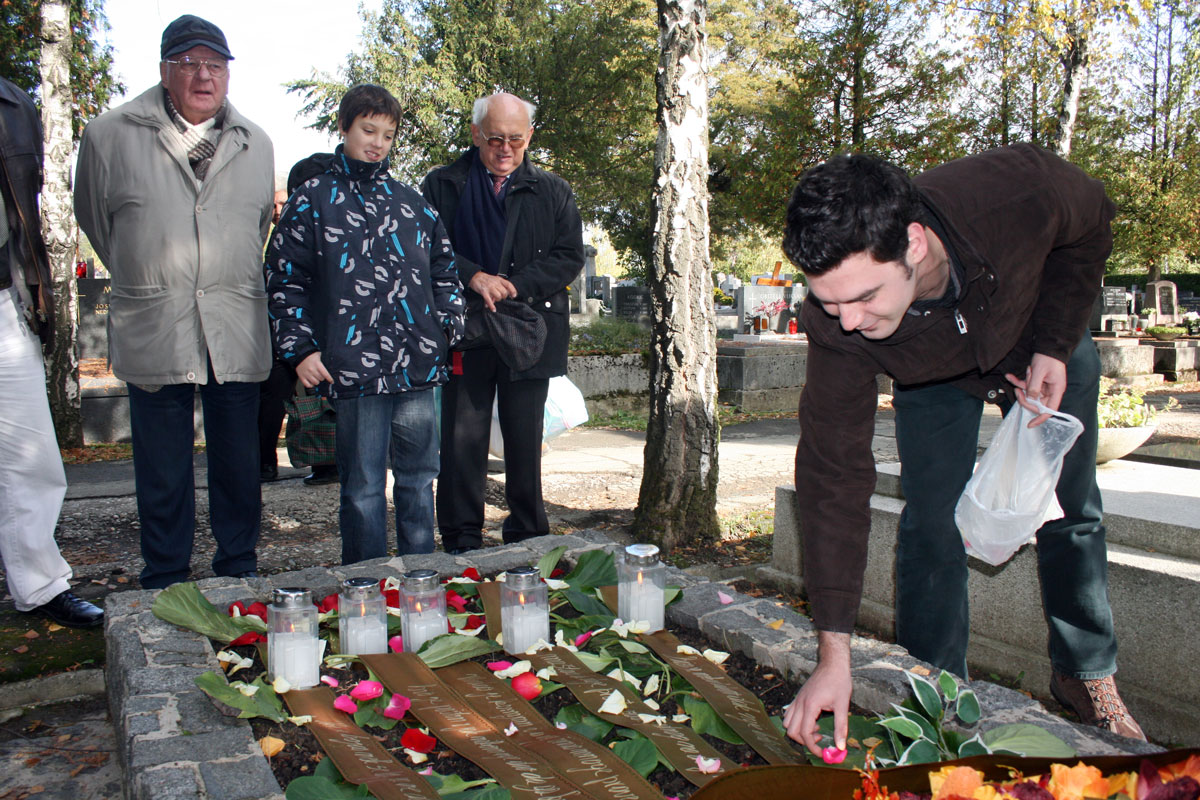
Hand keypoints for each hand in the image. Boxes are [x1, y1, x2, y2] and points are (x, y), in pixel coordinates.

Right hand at [296, 351, 332, 388]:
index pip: (326, 374)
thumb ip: (322, 359)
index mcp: (317, 365)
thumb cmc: (309, 354)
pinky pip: (307, 385)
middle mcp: (312, 370)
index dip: (330, 379)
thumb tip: (328, 360)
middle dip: (322, 377)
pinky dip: (310, 385)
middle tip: (320, 375)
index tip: (332, 381)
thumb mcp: (317, 354)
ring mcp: (306, 374)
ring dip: (317, 381)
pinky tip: (311, 382)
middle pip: (321, 379)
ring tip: (316, 378)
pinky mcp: (301, 377)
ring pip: (315, 382)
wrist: (298, 354)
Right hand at [469, 272, 517, 311]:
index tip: (514, 296)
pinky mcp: (484, 291)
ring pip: (498, 296)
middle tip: (500, 297)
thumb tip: (505, 296)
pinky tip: (493, 309)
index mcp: (499, 280)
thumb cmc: (486, 280)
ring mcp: (489, 287)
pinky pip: (489, 300)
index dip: (513, 291)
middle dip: (503, 297)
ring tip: (495, 300)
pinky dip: (491, 306)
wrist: (475, 277)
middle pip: (504, 292)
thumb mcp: (495, 280)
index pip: (509, 285)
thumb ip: (500, 287)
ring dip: (497, 300)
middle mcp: (495, 283)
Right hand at [783, 631, 851, 756]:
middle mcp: (800, 704)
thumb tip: (840, 747)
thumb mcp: (843, 705)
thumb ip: (841, 727)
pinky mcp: (798, 698)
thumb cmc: (839, 681)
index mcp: (810, 706)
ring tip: (817, 730)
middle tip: (821, 740)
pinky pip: (790, 715)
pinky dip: (798, 723)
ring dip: (799, 732)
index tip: (824, 753)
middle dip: (805, 741)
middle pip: (792, 731)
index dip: (813, 747)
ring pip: (787, 723)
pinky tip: (814, 721)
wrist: (832, 663)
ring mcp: (797, 700)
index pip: (805, 733)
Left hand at [1005, 353, 1066, 426]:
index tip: (1030, 425)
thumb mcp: (1040, 371)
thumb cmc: (1048, 358)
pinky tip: (1009, 376)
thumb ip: (1034, 386)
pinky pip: (1025, 386)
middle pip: (1036, 403)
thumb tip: (1030, 398)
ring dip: (1022, 386)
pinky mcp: (1036, 382)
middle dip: (1025, 398)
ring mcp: (1043, 387)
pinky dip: (1017, 381)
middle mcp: (1050, 391)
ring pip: (1029, 394)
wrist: (1048, 346)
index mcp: (1056, 391)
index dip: (1040, 419)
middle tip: (1018, 390)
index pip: (1050, 411)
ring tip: (1027, 371)